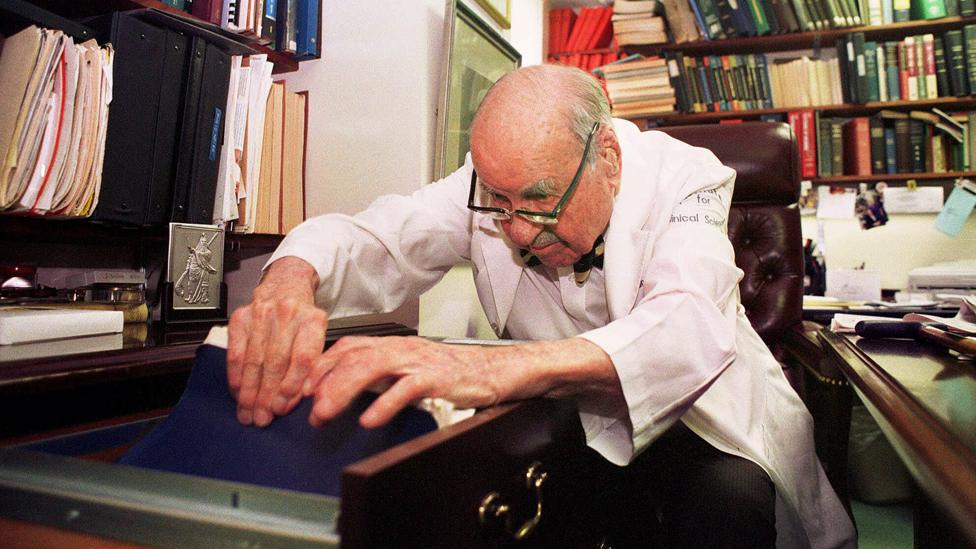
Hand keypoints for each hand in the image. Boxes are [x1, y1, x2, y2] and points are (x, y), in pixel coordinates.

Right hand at [227, 257, 324, 426]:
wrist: (286, 283)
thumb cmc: (304, 318)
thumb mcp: (318, 335)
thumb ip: (312, 364)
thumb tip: (296, 401)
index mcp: (313, 320)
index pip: (303, 358)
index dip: (292, 385)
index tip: (283, 408)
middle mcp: (288, 314)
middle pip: (275, 362)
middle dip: (267, 395)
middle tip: (262, 418)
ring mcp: (262, 313)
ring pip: (254, 360)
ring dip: (249, 391)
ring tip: (247, 413)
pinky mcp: (242, 316)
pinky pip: (236, 352)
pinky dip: (235, 376)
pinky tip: (237, 393)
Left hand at [304, 336, 511, 428]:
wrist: (491, 371)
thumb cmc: (449, 374)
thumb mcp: (405, 371)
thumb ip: (375, 378)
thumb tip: (337, 393)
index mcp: (390, 346)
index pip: (345, 348)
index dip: (318, 367)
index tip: (298, 389)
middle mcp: (400, 349)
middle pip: (352, 356)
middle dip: (323, 381)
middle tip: (305, 407)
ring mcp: (417, 361)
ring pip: (372, 367)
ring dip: (343, 390)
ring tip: (325, 412)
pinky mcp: (437, 378)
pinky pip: (407, 388)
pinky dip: (385, 404)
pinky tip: (369, 420)